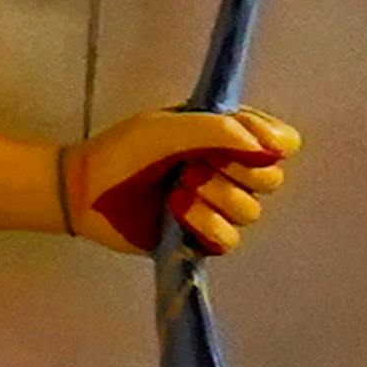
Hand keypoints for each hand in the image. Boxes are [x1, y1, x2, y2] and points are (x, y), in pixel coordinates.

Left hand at [60, 108, 295, 263]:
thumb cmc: (125, 150)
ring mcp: (217, 207)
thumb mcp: (169, 127)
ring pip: (250, 211)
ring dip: (215, 197)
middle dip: (239, 172)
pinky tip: (175, 212)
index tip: (253, 145)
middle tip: (196, 163)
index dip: (273, 144)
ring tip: (178, 188)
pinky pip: (229, 239)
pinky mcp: (202, 238)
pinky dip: (206, 225)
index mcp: (227, 137)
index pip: (280, 141)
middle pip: (271, 179)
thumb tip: (268, 147)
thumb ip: (219, 129)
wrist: (86, 190)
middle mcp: (229, 171)